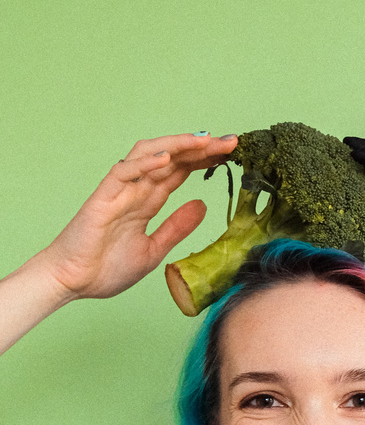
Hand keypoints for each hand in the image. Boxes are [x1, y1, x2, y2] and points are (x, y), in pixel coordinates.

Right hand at [41, 132, 236, 300]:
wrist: (73, 282)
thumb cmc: (106, 268)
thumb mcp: (154, 250)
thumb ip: (177, 227)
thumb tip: (203, 205)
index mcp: (147, 202)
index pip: (179, 172)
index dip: (204, 161)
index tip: (231, 154)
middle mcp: (135, 190)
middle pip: (171, 158)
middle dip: (200, 148)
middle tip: (231, 142)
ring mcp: (119, 191)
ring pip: (149, 155)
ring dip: (177, 145)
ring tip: (205, 142)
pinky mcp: (103, 197)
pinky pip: (124, 172)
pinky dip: (145, 163)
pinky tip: (167, 157)